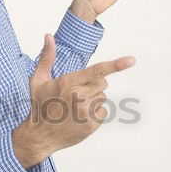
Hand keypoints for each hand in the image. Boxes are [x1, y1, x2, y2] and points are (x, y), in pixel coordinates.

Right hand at [11, 33, 136, 167]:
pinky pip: (103, 111)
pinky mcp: (91, 124)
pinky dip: (95, 113)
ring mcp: (85, 111)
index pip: (97, 71)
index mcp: (67, 82)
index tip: (132, 60)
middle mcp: (78, 96)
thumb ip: (47, 57)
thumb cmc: (39, 105)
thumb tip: (48, 36)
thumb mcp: (38, 80)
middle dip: (94, 84)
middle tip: (76, 94)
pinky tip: (80, 117)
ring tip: (75, 107)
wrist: (39, 136)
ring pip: (103, 97)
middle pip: (102, 82)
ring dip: (93, 99)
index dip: (116, 65)